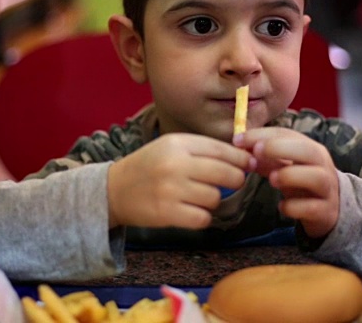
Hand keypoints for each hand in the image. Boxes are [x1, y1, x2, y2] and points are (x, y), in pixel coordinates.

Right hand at [107, 133, 254, 229]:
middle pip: (226, 174)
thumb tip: (244, 159)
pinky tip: (191, 210)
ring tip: (199, 196)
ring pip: (215, 197)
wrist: (113, 190)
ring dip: (213, 199)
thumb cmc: (149, 166)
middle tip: (231, 182)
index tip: (249, 165)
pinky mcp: (167, 213)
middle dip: (235, 180)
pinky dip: (201, 216)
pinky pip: (203, 218)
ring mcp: (170, 189)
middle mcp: (175, 164)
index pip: (222, 150)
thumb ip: (204, 150)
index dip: (241, 159)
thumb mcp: (171, 147)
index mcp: (177, 143)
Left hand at [233, 128, 339, 237]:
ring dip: (291, 175)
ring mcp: (327, 189)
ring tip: (272, 179)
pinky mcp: (325, 212)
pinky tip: (282, 206)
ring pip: (316, 177)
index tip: (238, 140)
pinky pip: (312, 208)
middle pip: (309, 150)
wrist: (329, 211)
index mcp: (310, 149)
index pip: (288, 134)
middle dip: (281, 148)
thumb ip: (264, 158)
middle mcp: (322, 166)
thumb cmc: (301, 183)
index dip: (262, 134)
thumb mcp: (284, 167)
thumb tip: (240, 146)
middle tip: (256, 152)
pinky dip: (295, 207)